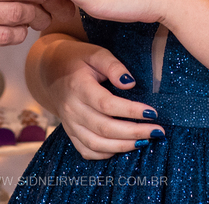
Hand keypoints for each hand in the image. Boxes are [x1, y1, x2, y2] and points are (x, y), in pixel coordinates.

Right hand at [37, 36, 164, 159]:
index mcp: (78, 87)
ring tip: (145, 141)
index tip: (153, 112)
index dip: (131, 111)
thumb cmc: (78, 59)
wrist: (50, 70)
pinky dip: (106, 154)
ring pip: (96, 144)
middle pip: (104, 128)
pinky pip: (87, 151)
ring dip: (123, 146)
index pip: (107, 104)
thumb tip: (130, 83)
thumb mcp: (95, 53)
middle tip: (158, 131)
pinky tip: (124, 147)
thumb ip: (113, 66)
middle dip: (134, 132)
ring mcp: (69, 123)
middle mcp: (72, 109)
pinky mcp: (70, 132)